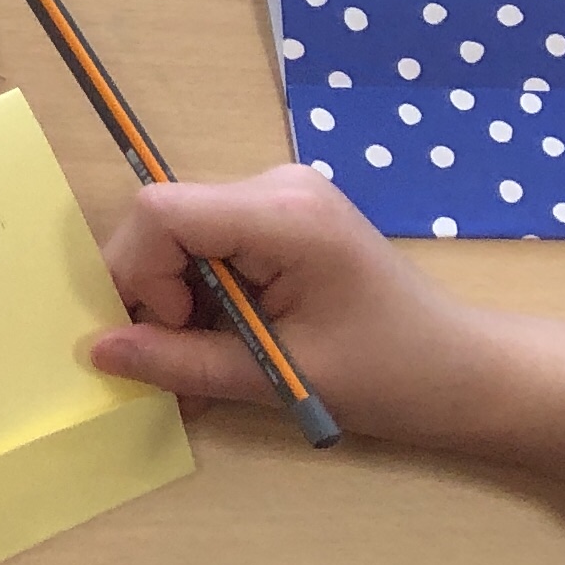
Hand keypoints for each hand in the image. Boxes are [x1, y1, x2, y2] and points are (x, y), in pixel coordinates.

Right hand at [88, 165, 507, 447]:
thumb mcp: (280, 377)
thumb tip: (96, 351)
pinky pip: (206, 243)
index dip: (140, 274)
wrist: (468, 374)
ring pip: (177, 235)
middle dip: (154, 293)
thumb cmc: (392, 378)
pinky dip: (201, 294)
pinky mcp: (280, 216)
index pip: (160, 213)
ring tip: (211, 362)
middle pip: (162, 221)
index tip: (174, 332)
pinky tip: (229, 339)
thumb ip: (182, 362)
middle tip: (182, 359)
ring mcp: (279, 195)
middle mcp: (276, 186)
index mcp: (285, 214)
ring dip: (177, 300)